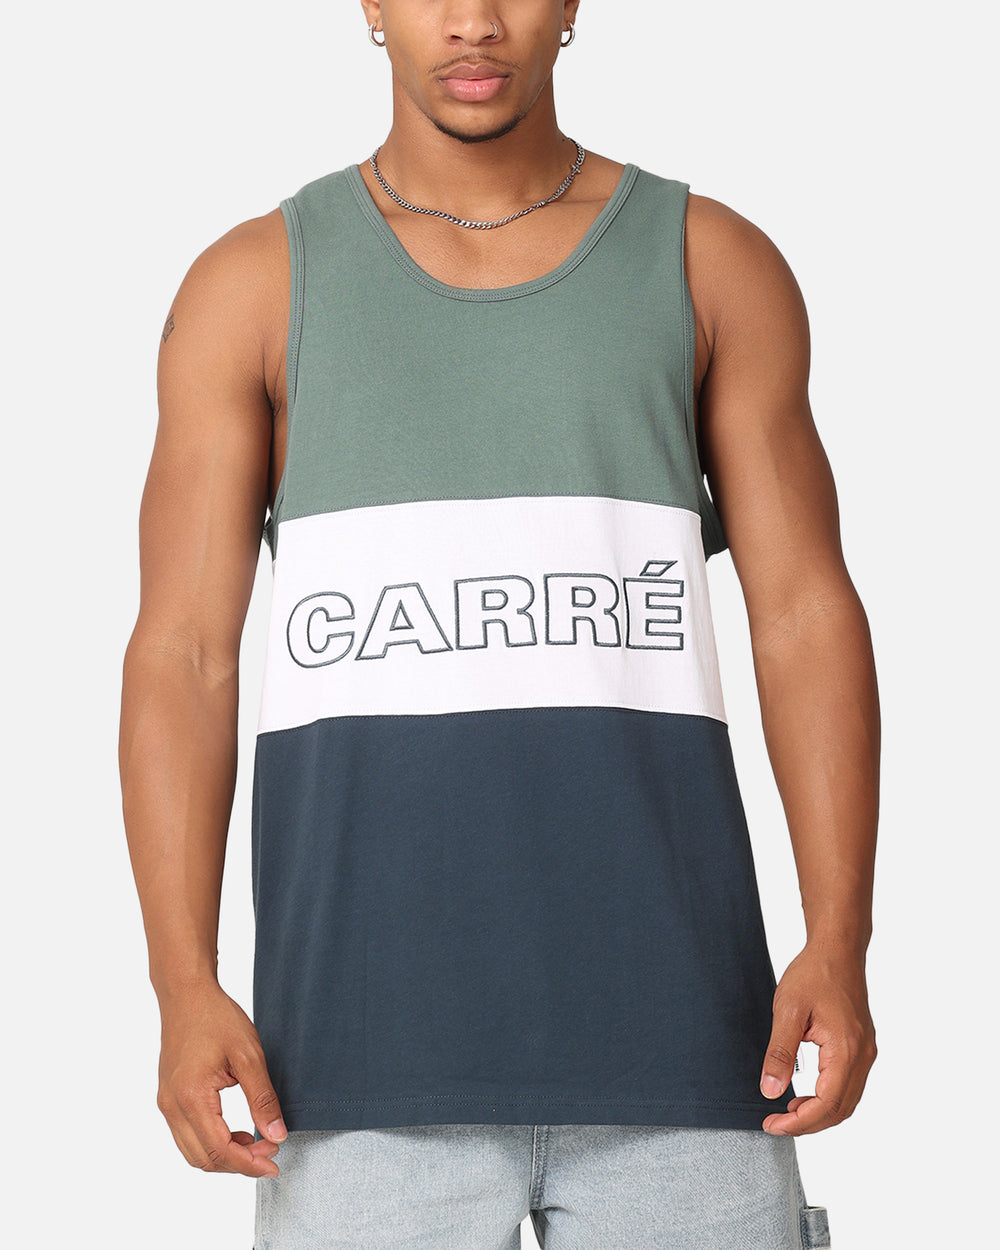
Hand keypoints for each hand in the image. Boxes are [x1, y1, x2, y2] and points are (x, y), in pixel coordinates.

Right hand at [156, 980, 287, 1176]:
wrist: (186, 994)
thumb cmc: (216, 1018)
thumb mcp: (249, 1055)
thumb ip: (262, 1099)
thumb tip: (277, 1135)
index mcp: (191, 1097)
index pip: (219, 1150)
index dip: (248, 1164)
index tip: (275, 1164)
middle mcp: (172, 1106)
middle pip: (203, 1159)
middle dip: (239, 1164)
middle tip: (271, 1150)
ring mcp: (167, 1103)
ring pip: (193, 1151)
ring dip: (225, 1156)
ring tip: (257, 1142)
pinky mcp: (168, 1098)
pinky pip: (188, 1135)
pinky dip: (212, 1142)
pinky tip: (237, 1132)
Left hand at [759, 943, 876, 1135]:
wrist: (838, 949)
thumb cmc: (814, 974)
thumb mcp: (787, 1010)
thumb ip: (779, 1053)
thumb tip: (770, 1091)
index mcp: (847, 1050)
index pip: (827, 1105)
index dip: (799, 1123)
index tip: (771, 1124)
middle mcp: (863, 1056)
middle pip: (840, 1110)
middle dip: (807, 1124)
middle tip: (774, 1124)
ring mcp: (866, 1052)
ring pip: (847, 1101)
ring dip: (819, 1113)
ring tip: (786, 1112)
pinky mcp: (863, 1047)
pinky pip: (849, 1085)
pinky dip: (828, 1098)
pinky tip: (805, 1094)